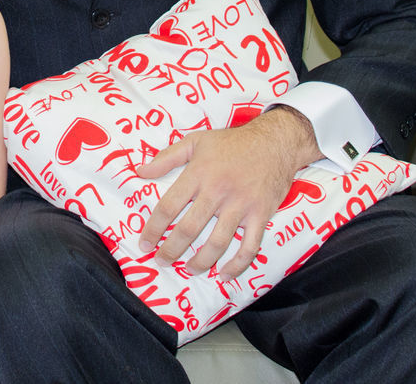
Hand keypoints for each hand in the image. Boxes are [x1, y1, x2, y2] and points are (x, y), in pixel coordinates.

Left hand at [136, 107, 319, 279]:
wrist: (274, 141)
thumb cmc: (232, 142)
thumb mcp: (195, 141)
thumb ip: (167, 157)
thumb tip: (140, 172)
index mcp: (198, 174)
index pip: (169, 206)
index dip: (154, 228)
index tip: (145, 243)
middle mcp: (217, 191)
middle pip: (189, 229)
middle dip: (172, 250)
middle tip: (162, 261)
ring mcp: (240, 205)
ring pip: (217, 242)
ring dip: (201, 261)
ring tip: (189, 270)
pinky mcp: (260, 215)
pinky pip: (249, 246)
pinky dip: (237, 265)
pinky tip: (225, 274)